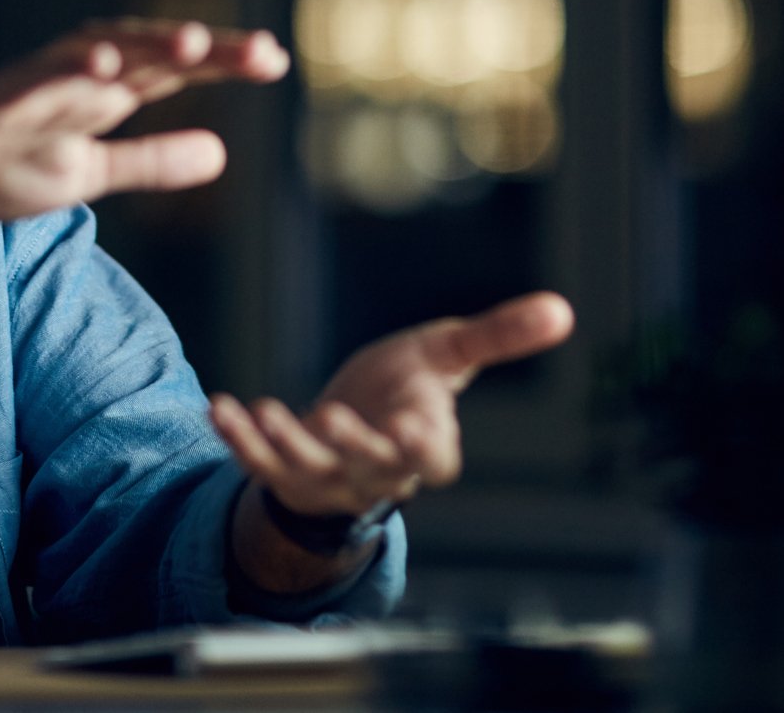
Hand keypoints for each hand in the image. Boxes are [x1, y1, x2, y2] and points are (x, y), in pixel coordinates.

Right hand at [0, 19, 288, 221]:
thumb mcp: (87, 174)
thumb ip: (150, 163)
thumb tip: (222, 153)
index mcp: (98, 94)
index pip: (169, 70)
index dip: (221, 61)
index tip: (275, 58)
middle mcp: (69, 79)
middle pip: (143, 53)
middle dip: (198, 49)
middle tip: (257, 50)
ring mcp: (26, 89)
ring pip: (89, 57)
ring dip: (139, 47)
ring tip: (191, 45)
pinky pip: (26, 87)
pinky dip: (62, 75)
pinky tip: (100, 70)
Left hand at [210, 291, 573, 517]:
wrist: (351, 422)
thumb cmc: (407, 388)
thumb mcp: (448, 356)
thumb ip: (499, 336)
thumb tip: (563, 308)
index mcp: (424, 442)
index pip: (433, 458)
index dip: (424, 448)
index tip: (416, 427)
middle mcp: (377, 467)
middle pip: (368, 468)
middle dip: (350, 445)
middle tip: (332, 417)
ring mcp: (329, 475)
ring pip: (309, 470)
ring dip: (285, 445)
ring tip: (267, 411)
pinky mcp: (285, 472)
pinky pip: (260, 465)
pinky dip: (240, 440)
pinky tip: (219, 408)